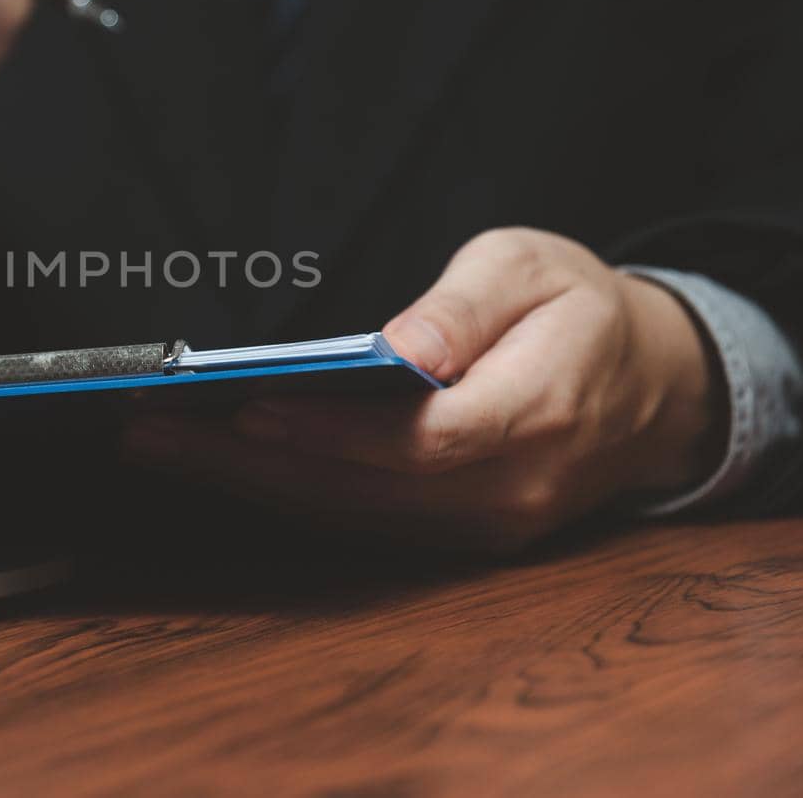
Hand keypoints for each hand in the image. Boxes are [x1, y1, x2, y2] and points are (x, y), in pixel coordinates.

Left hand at [123, 228, 727, 552]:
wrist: (650, 385)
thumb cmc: (581, 311)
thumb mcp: (534, 267)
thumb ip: (468, 307)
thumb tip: (403, 349)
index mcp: (539, 412)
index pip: (421, 440)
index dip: (329, 432)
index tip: (247, 408)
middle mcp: (511, 490)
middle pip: (363, 491)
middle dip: (248, 462)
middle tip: (153, 431)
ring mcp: (487, 527)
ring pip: (350, 516)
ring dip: (249, 484)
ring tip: (159, 444)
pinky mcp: (460, 536)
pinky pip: (361, 522)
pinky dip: (285, 494)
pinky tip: (221, 466)